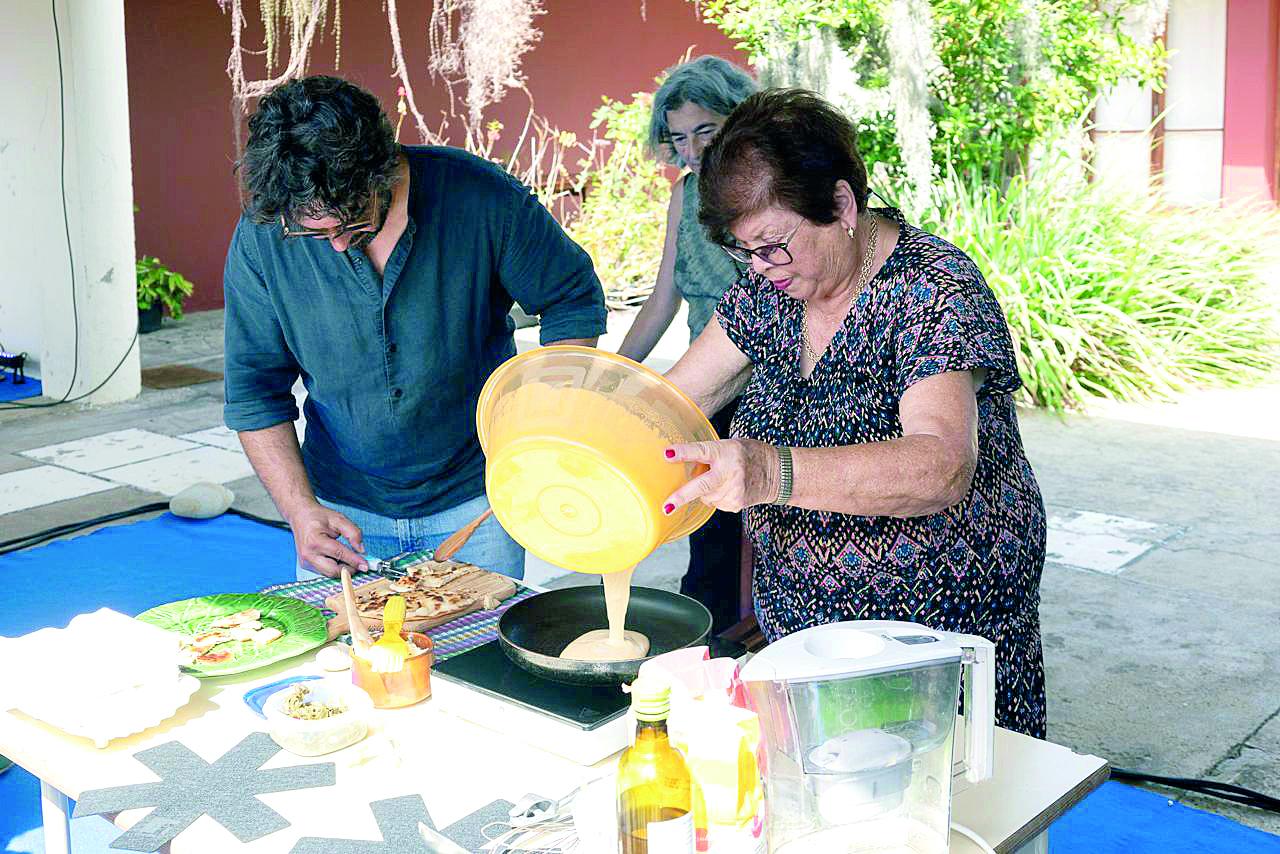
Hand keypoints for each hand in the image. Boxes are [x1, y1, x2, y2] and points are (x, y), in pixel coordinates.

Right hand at [288, 501, 367, 577]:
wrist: (300, 516)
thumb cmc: (319, 517)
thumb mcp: (339, 519)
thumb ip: (353, 533)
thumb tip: (361, 550)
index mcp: (315, 541)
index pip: (339, 554)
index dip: (355, 561)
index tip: (366, 566)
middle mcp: (308, 554)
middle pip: (333, 570)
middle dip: (349, 569)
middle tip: (361, 563)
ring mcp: (305, 562)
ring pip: (329, 574)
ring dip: (343, 569)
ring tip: (350, 559)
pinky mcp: (306, 565)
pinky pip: (324, 571)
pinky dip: (335, 567)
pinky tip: (339, 558)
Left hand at [662, 438, 779, 513]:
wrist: (778, 473)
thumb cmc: (749, 454)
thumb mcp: (730, 445)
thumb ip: (710, 455)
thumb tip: (683, 464)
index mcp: (727, 452)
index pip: (702, 451)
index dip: (683, 453)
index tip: (667, 455)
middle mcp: (730, 472)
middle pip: (702, 485)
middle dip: (682, 496)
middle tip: (666, 507)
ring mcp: (734, 491)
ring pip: (705, 496)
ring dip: (705, 490)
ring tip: (722, 479)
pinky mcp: (735, 504)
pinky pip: (714, 503)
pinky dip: (716, 496)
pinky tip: (729, 488)